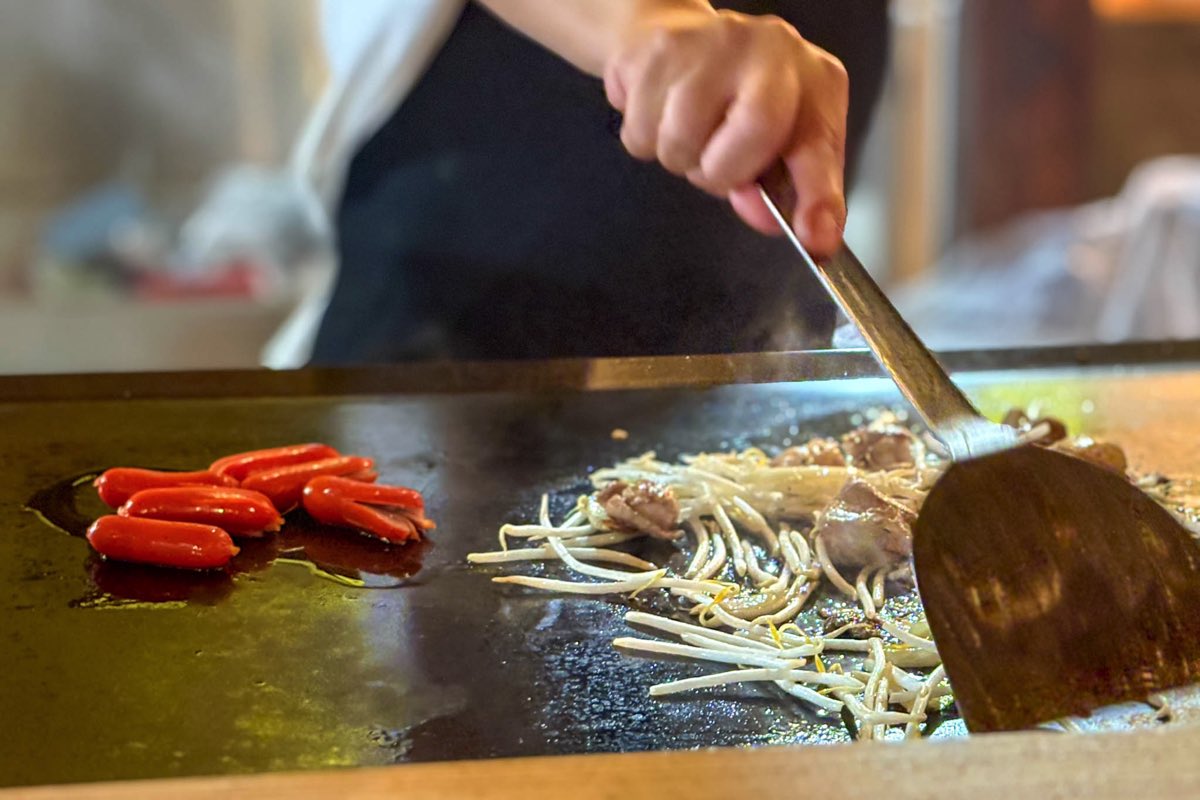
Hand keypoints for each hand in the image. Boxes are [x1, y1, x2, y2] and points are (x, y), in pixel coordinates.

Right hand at [603, 4, 848, 255]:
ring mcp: (711, 44)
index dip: (817, 195)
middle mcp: (769, 50)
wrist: (675, 33)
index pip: (817, 144)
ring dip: (678, 158)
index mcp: (812, 79)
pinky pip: (639, 134)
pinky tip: (660, 113)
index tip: (814, 237)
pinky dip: (645, 140)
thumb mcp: (780, 138)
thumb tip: (781, 225)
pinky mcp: (654, 51)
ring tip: (689, 131)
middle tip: (716, 164)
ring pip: (680, 141)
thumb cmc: (737, 96)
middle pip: (748, 136)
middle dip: (721, 173)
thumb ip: (785, 188)